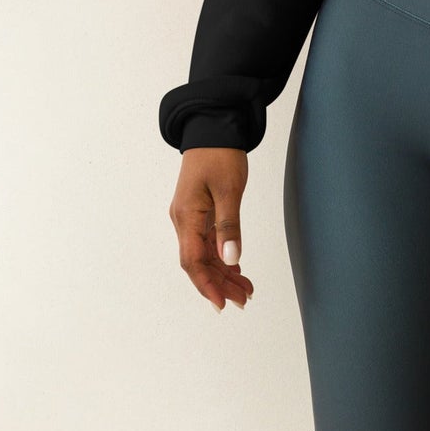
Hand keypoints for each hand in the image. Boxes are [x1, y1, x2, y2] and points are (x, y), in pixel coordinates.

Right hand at [170, 147, 255, 311]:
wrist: (213, 128)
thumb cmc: (220, 154)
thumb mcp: (229, 188)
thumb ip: (229, 224)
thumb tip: (230, 259)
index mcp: (186, 216)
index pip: (192, 261)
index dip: (207, 284)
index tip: (222, 302)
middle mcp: (184, 220)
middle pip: (199, 262)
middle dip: (220, 283)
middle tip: (244, 299)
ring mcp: (191, 217)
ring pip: (204, 254)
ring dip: (223, 272)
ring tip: (245, 289)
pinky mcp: (199, 212)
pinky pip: (208, 242)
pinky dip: (222, 256)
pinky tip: (236, 268)